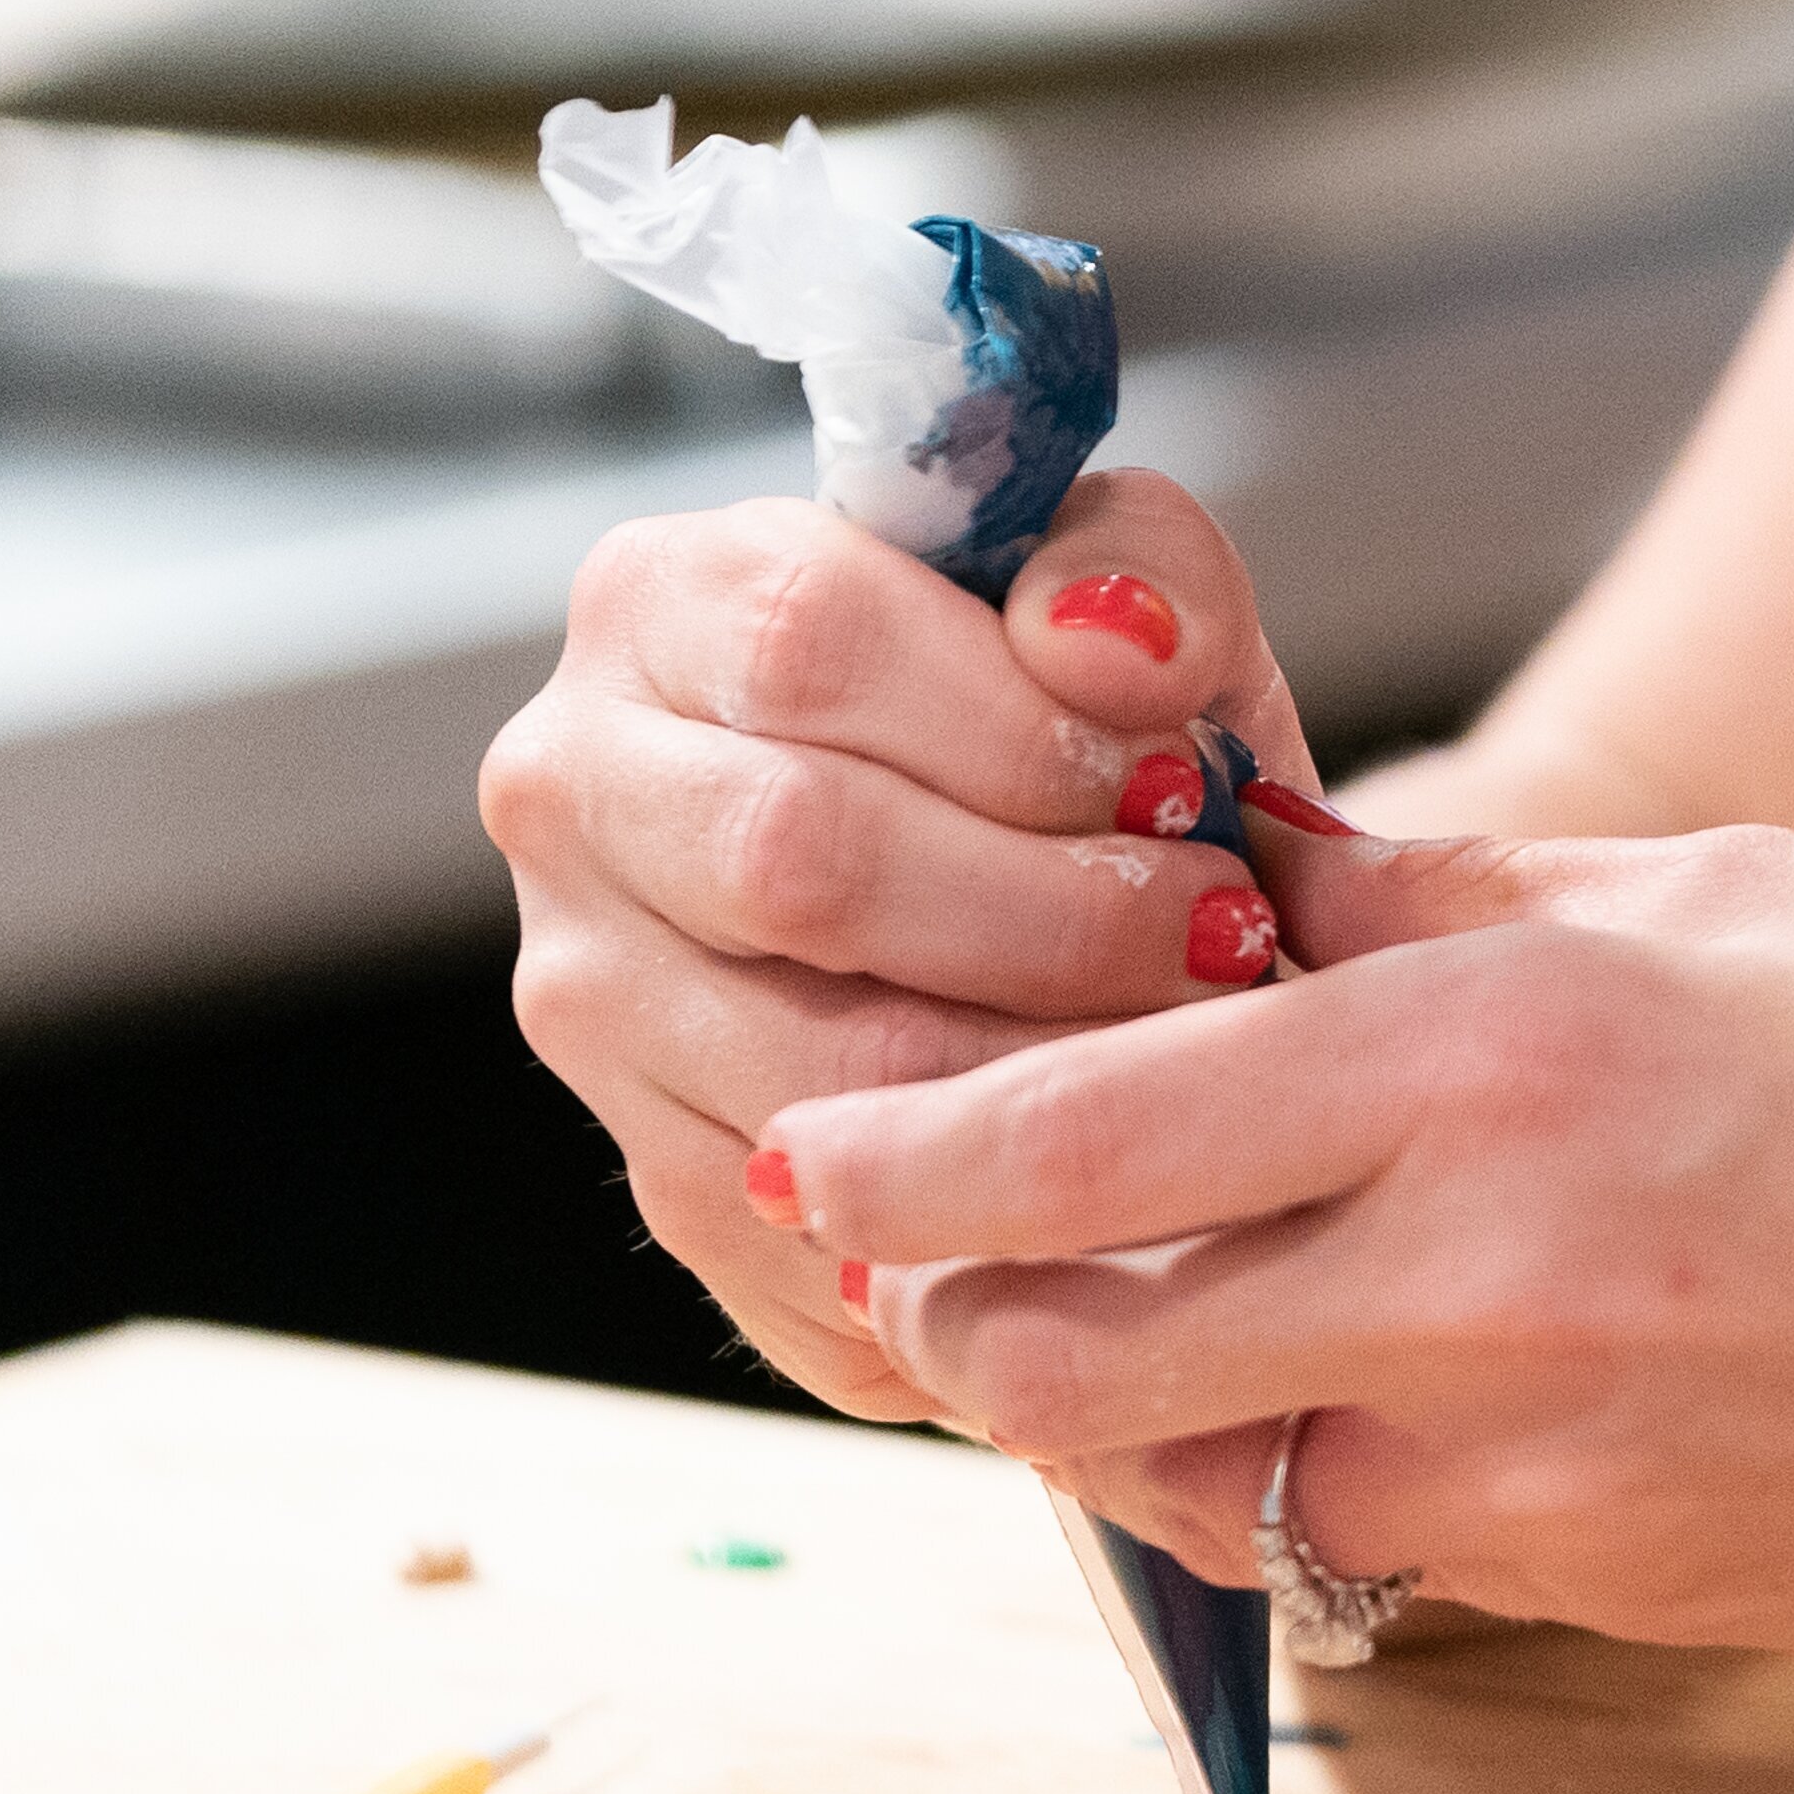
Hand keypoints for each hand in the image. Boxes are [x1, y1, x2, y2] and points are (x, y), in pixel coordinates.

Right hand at [479, 472, 1323, 1418]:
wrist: (1047, 904)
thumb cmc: (1078, 731)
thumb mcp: (1132, 608)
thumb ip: (1137, 570)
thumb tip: (1117, 650)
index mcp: (659, 599)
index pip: (810, 641)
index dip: (1021, 727)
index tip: (1179, 788)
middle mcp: (574, 791)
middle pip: (798, 861)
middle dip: (1051, 911)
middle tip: (1218, 935)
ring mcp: (590, 996)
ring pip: (823, 1067)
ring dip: (1048, 1070)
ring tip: (1192, 1044)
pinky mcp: (656, 1171)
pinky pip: (835, 1223)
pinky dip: (1007, 1204)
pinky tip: (1121, 1161)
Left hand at [751, 819, 1793, 1648]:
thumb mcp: (1732, 898)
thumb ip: (1452, 903)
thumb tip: (1244, 877)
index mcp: (1514, 1045)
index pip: (1088, 1130)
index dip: (911, 1154)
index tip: (823, 1149)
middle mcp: (1501, 1269)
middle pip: (1072, 1354)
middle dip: (982, 1316)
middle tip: (976, 1257)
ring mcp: (1555, 1463)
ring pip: (1209, 1478)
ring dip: (1170, 1410)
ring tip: (1239, 1305)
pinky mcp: (1617, 1590)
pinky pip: (1390, 1553)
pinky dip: (1362, 1479)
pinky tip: (1471, 1383)